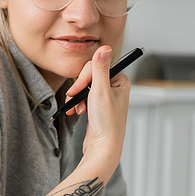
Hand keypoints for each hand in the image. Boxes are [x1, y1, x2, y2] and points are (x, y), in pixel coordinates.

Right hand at [69, 46, 129, 174]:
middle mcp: (116, 88)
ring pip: (86, 87)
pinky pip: (85, 97)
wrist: (103, 148)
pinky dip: (79, 104)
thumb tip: (104, 47)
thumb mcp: (101, 91)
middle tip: (73, 98)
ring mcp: (108, 98)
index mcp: (121, 81)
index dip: (83, 78)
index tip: (76, 90)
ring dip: (78, 97)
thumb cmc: (106, 123)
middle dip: (79, 88)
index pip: (96, 67)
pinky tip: (77, 112)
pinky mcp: (99, 107)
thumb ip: (100, 68)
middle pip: (90, 76)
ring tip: (76, 109)